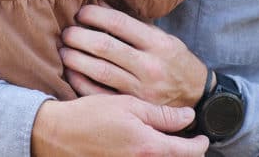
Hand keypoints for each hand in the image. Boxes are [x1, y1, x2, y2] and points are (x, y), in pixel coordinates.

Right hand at [32, 95, 208, 156]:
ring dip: (168, 155)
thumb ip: (161, 115)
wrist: (56, 135)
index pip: (188, 152)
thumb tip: (188, 117)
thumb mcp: (128, 106)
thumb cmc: (90, 115)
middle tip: (188, 141)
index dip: (199, 144)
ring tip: (168, 143)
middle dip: (185, 153)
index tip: (202, 137)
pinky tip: (146, 149)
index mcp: (148, 147)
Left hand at [60, 4, 208, 107]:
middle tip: (67, 32)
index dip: (96, 16)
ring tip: (63, 50)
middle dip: (80, 37)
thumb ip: (132, 24)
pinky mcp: (134, 107)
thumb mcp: (162, 37)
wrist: (197, 97)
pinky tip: (71, 72)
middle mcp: (150, 66)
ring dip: (76, 58)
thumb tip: (100, 6)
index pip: (120, 24)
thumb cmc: (174, 61)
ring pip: (100, 71)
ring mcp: (141, 89)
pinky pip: (100, 94)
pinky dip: (81, 82)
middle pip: (105, 47)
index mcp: (158, 43)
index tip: (81, 12)